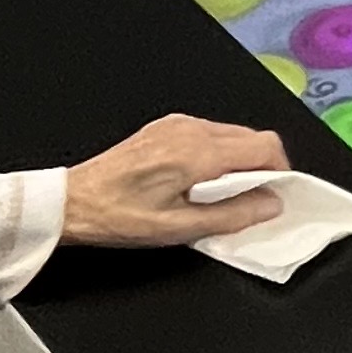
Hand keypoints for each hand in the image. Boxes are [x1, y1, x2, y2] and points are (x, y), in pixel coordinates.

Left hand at [62, 114, 289, 245]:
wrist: (71, 202)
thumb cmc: (121, 219)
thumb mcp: (179, 228)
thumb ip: (233, 215)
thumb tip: (273, 205)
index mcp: (198, 152)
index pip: (265, 146)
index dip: (280, 172)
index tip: (271, 198)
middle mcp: (192, 128)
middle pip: (253, 137)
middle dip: (261, 167)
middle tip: (247, 201)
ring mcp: (177, 123)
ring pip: (233, 134)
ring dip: (239, 160)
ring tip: (220, 193)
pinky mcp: (165, 126)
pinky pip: (210, 133)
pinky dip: (219, 153)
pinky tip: (198, 179)